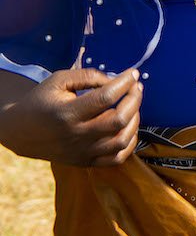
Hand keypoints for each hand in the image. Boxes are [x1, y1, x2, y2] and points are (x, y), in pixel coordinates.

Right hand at [0, 68, 142, 166]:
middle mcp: (76, 135)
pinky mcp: (84, 162)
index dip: (125, 83)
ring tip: (133, 105)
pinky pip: (116, 159)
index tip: (133, 73)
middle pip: (118, 120)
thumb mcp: (59, 80)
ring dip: (135, 120)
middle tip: (136, 88)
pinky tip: (128, 127)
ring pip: (121, 141)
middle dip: (134, 99)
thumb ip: (89, 76)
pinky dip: (129, 143)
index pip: (106, 97)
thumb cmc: (42, 101)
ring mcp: (81, 152)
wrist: (19, 131)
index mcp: (67, 113)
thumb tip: (118, 80)